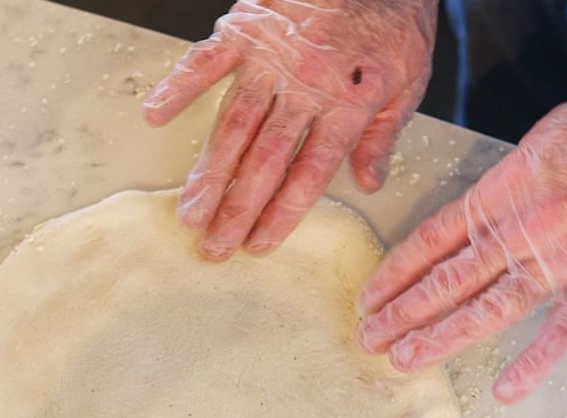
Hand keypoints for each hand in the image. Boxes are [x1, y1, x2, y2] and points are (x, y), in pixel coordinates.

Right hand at [143, 0, 437, 259]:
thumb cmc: (395, 16)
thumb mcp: (410, 78)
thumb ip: (384, 133)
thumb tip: (369, 183)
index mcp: (347, 105)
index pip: (309, 173)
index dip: (282, 213)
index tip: (258, 245)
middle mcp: (305, 88)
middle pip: (266, 159)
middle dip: (237, 208)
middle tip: (213, 246)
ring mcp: (271, 59)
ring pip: (234, 123)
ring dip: (210, 171)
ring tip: (189, 210)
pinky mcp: (247, 28)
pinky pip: (207, 59)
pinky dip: (180, 85)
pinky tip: (155, 116)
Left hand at [356, 40, 566, 402]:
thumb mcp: (540, 143)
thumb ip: (505, 186)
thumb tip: (478, 216)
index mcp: (500, 193)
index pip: (431, 240)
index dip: (396, 273)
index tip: (369, 297)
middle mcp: (519, 230)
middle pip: (447, 281)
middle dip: (402, 313)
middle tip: (369, 339)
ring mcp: (560, 260)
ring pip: (488, 310)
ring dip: (440, 337)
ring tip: (402, 359)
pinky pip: (563, 331)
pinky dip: (534, 364)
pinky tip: (504, 391)